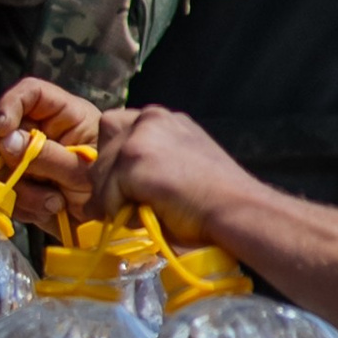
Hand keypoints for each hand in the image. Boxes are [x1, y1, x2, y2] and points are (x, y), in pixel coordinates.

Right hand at [0, 76, 101, 204]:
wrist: (121, 217)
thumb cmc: (113, 184)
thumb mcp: (85, 170)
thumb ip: (49, 156)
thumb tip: (7, 142)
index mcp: (65, 116)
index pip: (30, 93)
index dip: (11, 105)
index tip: (2, 129)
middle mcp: (44, 135)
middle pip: (8, 135)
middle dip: (18, 162)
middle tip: (42, 180)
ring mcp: (33, 162)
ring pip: (5, 171)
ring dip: (26, 193)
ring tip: (57, 203)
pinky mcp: (28, 188)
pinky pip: (10, 197)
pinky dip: (27, 209)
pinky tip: (52, 212)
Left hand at [90, 104, 267, 251]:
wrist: (235, 207)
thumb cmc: (215, 198)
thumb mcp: (181, 166)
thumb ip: (150, 164)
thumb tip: (112, 189)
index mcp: (163, 119)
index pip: (117, 127)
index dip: (116, 157)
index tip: (127, 184)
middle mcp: (150, 118)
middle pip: (104, 146)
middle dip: (109, 179)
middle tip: (129, 205)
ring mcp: (140, 136)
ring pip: (102, 172)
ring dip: (114, 199)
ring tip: (141, 215)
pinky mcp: (133, 159)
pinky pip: (105, 194)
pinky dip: (118, 212)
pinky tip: (144, 219)